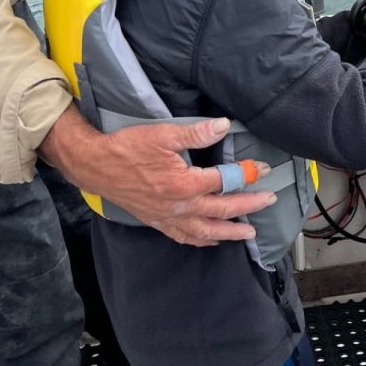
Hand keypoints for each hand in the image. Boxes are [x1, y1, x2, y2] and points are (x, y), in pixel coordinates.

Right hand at [40, 107, 275, 247]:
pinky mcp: (157, 221)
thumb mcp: (163, 134)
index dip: (248, 174)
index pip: (225, 180)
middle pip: (222, 209)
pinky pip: (184, 236)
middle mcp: (179, 205)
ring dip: (230, 232)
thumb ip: (196, 132)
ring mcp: (168, 217)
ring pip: (206, 230)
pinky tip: (212, 240)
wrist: (96, 165)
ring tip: (250, 233)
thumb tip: (223, 125)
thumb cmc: (127, 147)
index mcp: (184, 183)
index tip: (264, 169)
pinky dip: (201, 240)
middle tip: (269, 200)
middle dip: (249, 205)